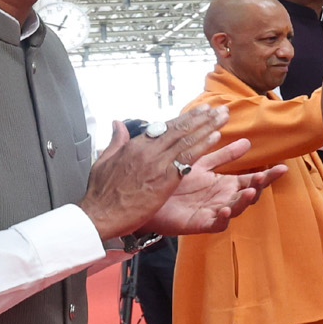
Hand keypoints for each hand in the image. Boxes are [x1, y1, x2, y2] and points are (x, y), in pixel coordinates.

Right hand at [78, 107, 232, 240]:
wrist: (100, 214)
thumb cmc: (101, 193)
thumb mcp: (103, 161)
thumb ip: (116, 141)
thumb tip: (117, 124)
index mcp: (134, 146)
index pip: (164, 127)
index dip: (184, 118)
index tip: (199, 110)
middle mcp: (147, 151)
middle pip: (179, 129)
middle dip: (201, 117)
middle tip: (218, 108)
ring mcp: (157, 163)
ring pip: (187, 140)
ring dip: (207, 126)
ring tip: (222, 116)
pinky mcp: (165, 179)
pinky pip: (188, 158)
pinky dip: (202, 145)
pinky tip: (215, 137)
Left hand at [139, 139, 288, 236]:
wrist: (147, 196)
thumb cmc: (174, 181)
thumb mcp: (201, 163)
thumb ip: (224, 155)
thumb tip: (247, 142)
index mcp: (226, 184)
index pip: (252, 179)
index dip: (268, 175)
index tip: (282, 167)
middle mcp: (224, 198)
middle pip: (249, 194)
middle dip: (260, 186)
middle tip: (265, 176)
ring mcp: (214, 212)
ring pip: (237, 209)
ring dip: (244, 200)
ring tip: (250, 190)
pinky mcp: (200, 223)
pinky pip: (216, 224)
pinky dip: (223, 218)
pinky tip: (225, 209)